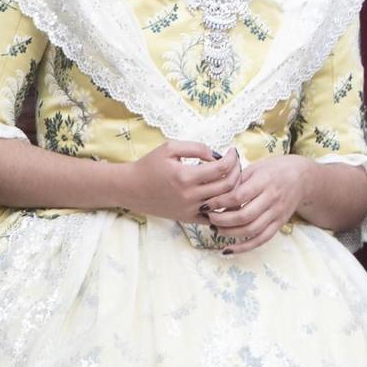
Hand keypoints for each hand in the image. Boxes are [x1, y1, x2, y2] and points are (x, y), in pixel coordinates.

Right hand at [120, 139, 237, 222]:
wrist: (129, 188)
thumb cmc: (149, 165)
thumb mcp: (170, 148)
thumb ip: (196, 148)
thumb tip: (217, 155)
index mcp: (185, 177)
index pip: (222, 168)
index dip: (232, 158)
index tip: (232, 151)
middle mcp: (189, 196)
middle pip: (228, 185)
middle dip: (237, 171)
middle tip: (235, 162)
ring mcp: (190, 210)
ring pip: (225, 202)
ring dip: (234, 188)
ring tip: (232, 175)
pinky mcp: (188, 218)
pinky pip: (215, 216)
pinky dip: (225, 206)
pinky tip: (225, 194)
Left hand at [202, 152, 314, 254]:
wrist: (302, 177)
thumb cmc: (274, 170)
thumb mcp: (255, 168)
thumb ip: (236, 182)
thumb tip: (214, 198)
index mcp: (265, 181)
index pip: (238, 196)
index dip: (219, 203)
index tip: (206, 204)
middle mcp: (272, 198)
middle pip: (243, 216)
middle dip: (221, 220)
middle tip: (208, 217)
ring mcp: (277, 213)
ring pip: (251, 230)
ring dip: (229, 233)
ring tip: (215, 228)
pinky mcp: (279, 224)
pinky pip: (261, 240)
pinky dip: (243, 247)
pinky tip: (227, 249)